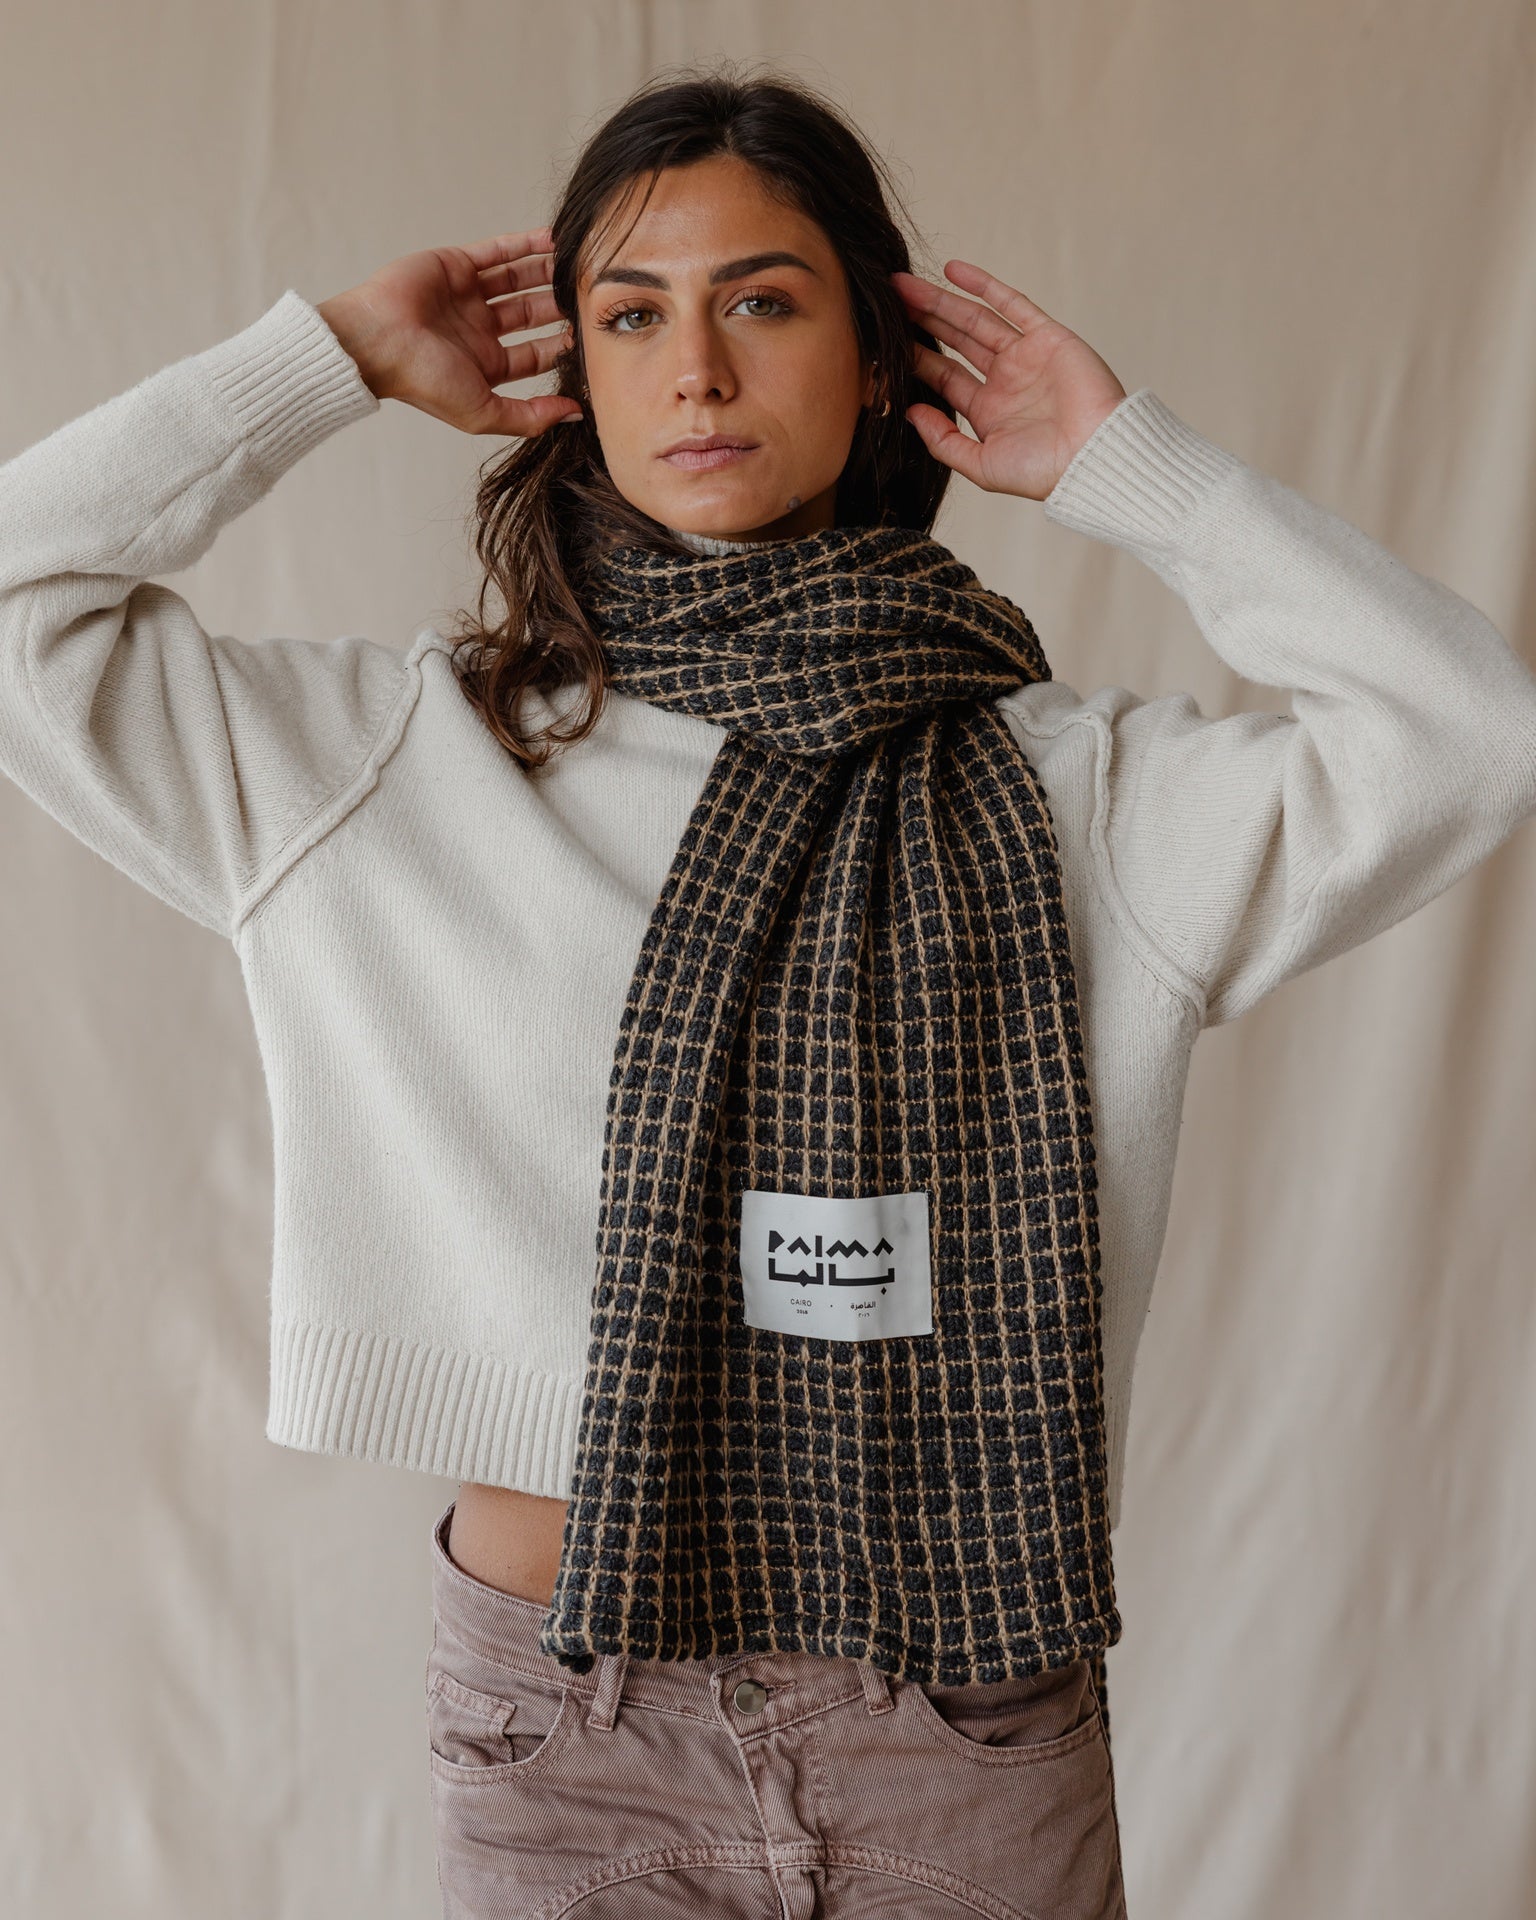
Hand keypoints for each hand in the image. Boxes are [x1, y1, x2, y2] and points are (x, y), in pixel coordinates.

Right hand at [316, 227, 582, 436]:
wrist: (376, 341)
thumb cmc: (423, 381)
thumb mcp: (484, 412)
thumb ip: (530, 416)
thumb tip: (575, 415)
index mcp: (485, 366)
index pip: (535, 354)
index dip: (563, 346)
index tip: (591, 337)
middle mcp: (478, 330)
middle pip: (530, 314)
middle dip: (559, 306)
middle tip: (589, 296)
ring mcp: (467, 296)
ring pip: (518, 280)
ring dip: (546, 273)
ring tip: (578, 263)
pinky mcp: (457, 265)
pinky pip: (498, 251)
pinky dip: (525, 244)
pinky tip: (554, 238)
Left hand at [892, 260, 1126, 499]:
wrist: (1094, 457)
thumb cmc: (1043, 472)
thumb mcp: (981, 466)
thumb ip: (943, 441)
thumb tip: (910, 413)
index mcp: (988, 411)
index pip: (943, 377)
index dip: (914, 358)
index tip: (883, 343)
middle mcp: (1005, 381)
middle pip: (954, 343)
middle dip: (922, 321)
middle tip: (887, 300)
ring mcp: (1025, 356)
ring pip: (975, 320)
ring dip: (941, 301)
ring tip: (905, 285)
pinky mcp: (1048, 337)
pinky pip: (1012, 304)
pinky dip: (984, 286)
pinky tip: (952, 271)